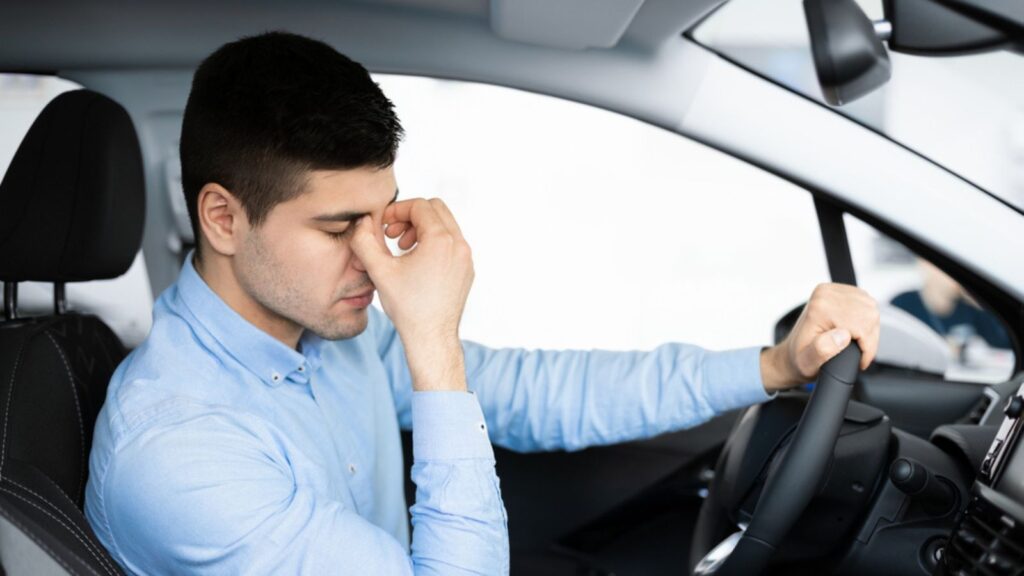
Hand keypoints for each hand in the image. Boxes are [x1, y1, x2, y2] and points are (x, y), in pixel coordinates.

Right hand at [350, 198, 473, 391]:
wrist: (431, 337)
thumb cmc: (407, 306)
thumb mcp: (379, 270)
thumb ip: (365, 241)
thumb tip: (361, 222)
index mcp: (440, 240)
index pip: (420, 206)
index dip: (397, 211)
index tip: (384, 226)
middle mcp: (459, 245)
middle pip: (436, 209)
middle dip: (411, 216)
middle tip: (393, 236)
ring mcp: (466, 258)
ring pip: (446, 226)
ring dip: (422, 229)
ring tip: (403, 249)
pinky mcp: (467, 269)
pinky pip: (452, 243)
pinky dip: (434, 243)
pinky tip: (417, 263)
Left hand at [761, 283, 879, 392]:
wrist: (793, 353)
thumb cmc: (800, 359)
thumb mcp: (808, 362)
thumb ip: (822, 349)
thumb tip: (843, 335)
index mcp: (819, 307)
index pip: (861, 324)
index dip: (866, 347)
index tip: (860, 360)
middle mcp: (826, 294)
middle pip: (868, 315)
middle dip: (868, 338)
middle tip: (858, 353)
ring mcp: (834, 291)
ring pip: (871, 309)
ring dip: (869, 330)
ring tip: (856, 344)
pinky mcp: (841, 292)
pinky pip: (867, 305)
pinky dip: (867, 322)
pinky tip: (855, 332)